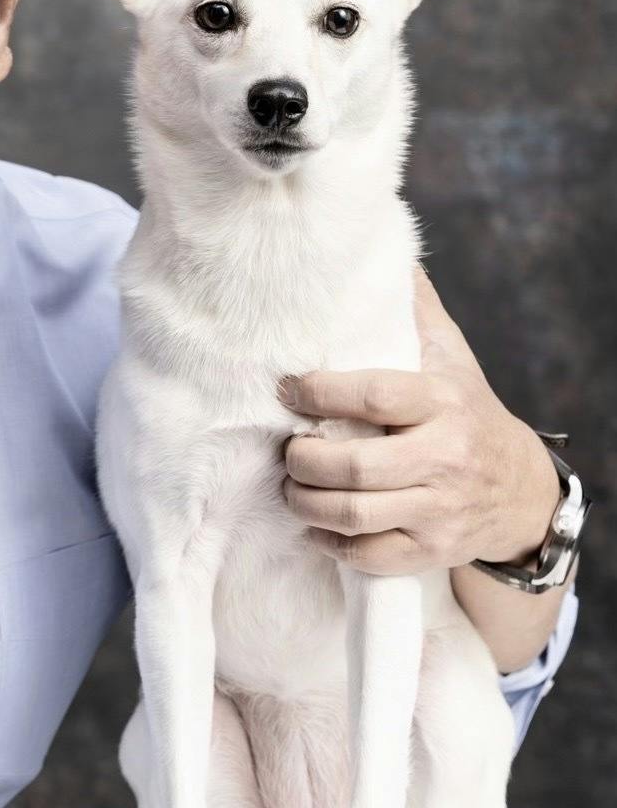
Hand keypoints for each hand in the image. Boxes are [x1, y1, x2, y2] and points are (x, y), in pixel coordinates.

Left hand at [277, 264, 558, 574]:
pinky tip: (314, 526)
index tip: (287, 388)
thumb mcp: (449, 356)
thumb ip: (413, 310)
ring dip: (304, 502)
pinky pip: (368, 555)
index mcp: (440, 401)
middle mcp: (442, 457)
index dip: (318, 392)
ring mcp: (437, 509)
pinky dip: (331, 543)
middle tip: (288, 448)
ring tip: (291, 485)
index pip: (370, 396)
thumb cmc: (466, 410)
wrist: (520, 489)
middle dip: (302, 459)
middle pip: (352, 466)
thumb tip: (382, 253)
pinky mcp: (431, 549)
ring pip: (353, 514)